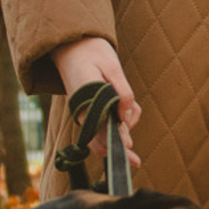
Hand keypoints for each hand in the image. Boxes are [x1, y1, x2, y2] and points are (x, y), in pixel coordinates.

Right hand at [52, 37, 141, 167]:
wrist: (72, 46)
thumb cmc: (92, 54)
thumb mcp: (112, 67)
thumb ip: (122, 92)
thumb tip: (126, 116)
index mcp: (86, 101)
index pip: (101, 128)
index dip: (115, 141)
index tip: (128, 148)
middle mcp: (84, 111)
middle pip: (101, 137)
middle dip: (119, 149)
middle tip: (136, 162)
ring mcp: (87, 113)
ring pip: (108, 129)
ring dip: (124, 126)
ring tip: (130, 111)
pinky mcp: (93, 111)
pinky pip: (110, 120)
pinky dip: (124, 117)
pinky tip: (127, 109)